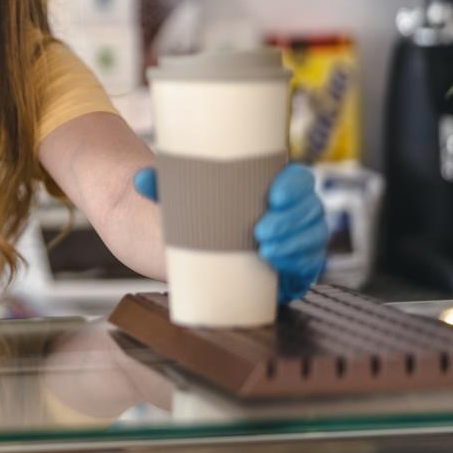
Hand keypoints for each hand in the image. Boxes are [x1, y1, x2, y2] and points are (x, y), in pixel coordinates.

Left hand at [133, 163, 327, 303]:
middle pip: (309, 212)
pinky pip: (308, 269)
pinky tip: (283, 273)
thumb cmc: (198, 208)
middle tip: (261, 235)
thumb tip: (140, 180)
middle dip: (291, 224)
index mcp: (274, 184)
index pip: (298, 179)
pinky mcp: (292, 266)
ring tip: (268, 254)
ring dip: (297, 249)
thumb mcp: (180, 195)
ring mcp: (295, 239)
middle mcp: (292, 210)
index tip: (274, 197)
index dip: (294, 188)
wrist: (200, 240)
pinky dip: (300, 271)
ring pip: (311, 241)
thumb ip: (161, 186)